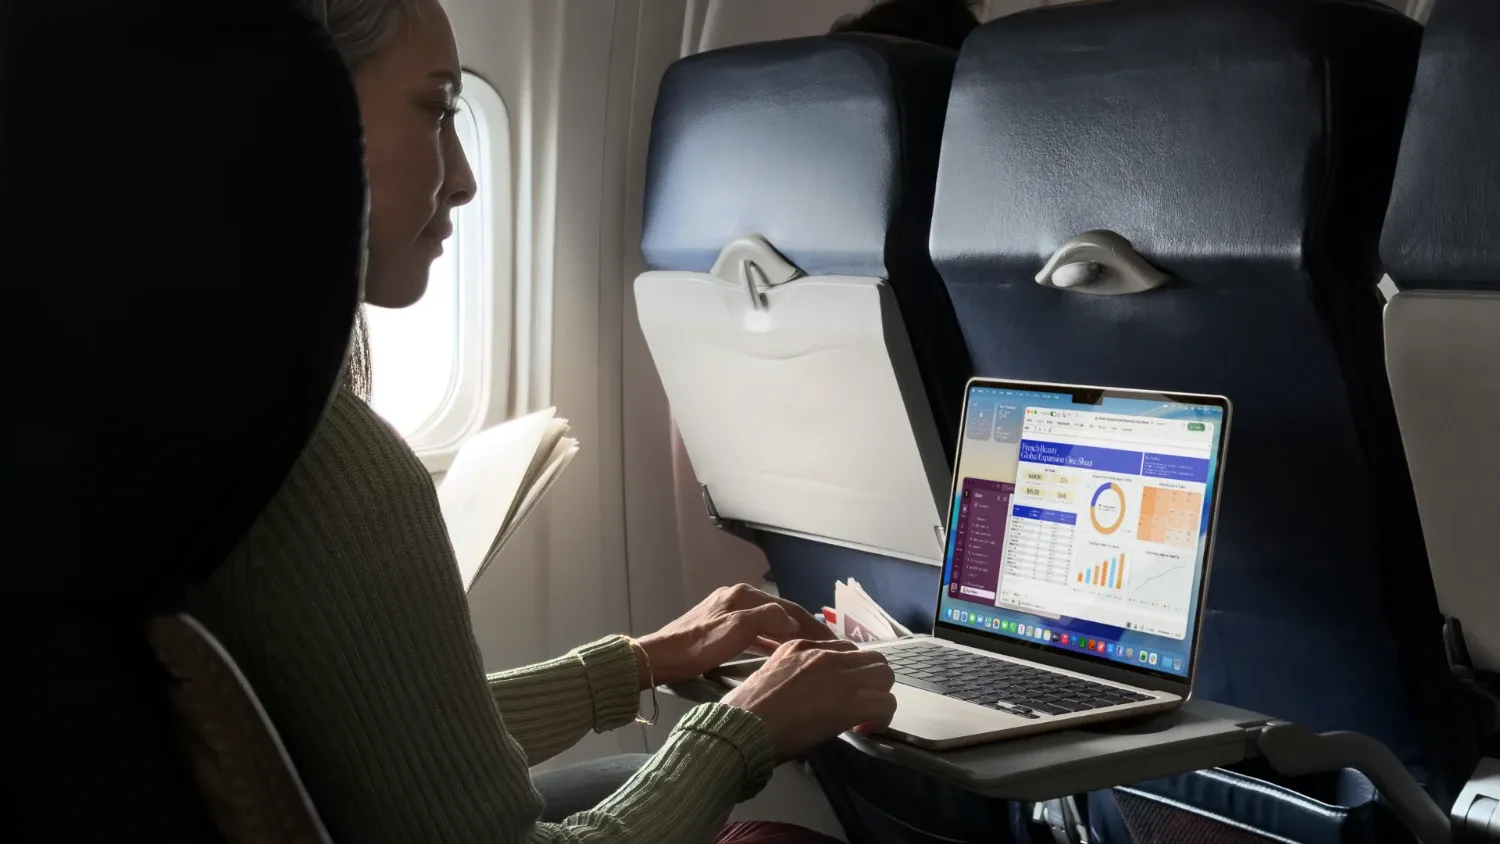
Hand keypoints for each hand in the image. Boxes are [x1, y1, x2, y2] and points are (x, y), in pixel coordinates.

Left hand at [634, 584, 835, 687]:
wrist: (659, 659)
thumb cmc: (698, 646)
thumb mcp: (737, 630)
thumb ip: (768, 620)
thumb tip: (792, 621)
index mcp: (743, 595)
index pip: (788, 607)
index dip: (813, 624)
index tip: (834, 641)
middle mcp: (737, 598)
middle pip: (779, 613)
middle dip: (803, 629)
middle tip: (828, 647)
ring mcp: (727, 613)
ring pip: (767, 624)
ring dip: (789, 636)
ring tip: (810, 651)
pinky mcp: (719, 629)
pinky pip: (754, 633)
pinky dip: (770, 641)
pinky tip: (779, 652)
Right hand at [722, 639, 896, 757]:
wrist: (744, 726)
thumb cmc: (748, 708)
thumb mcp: (770, 672)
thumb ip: (795, 670)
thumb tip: (813, 688)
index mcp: (803, 645)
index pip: (845, 650)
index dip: (850, 672)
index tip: (843, 691)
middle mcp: (825, 654)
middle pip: (872, 658)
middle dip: (873, 681)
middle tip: (861, 702)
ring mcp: (839, 676)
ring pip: (884, 674)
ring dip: (880, 695)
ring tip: (866, 716)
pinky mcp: (849, 702)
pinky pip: (884, 703)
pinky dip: (881, 717)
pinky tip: (866, 728)